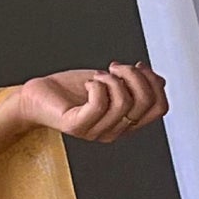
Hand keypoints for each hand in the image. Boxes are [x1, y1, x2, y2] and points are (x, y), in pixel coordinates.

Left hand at [4, 63, 167, 144]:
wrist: (38, 96)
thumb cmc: (70, 89)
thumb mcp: (110, 81)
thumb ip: (134, 82)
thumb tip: (157, 79)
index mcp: (127, 121)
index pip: (160, 108)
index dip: (154, 82)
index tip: (136, 66)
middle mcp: (115, 130)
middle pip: (146, 103)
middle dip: (134, 76)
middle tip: (114, 67)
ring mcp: (97, 132)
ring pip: (125, 103)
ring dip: (113, 80)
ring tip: (97, 77)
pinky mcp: (78, 127)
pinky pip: (100, 104)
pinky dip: (97, 86)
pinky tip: (88, 84)